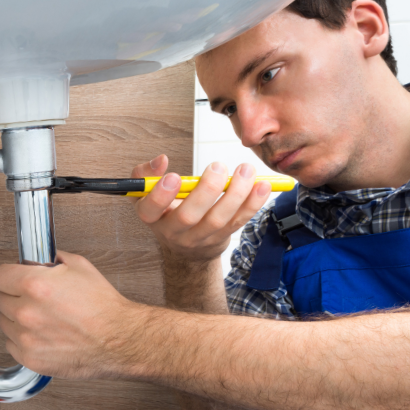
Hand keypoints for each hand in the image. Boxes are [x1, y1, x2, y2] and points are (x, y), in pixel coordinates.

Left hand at [0, 251, 138, 378]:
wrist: (118, 340)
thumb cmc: (103, 308)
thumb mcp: (80, 267)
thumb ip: (53, 259)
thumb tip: (40, 259)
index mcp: (35, 285)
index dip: (7, 275)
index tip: (11, 278)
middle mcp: (26, 312)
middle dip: (14, 296)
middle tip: (34, 298)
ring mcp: (26, 337)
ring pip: (5, 323)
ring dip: (17, 319)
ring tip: (42, 318)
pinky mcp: (31, 358)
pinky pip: (12, 345)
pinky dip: (23, 340)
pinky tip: (42, 334)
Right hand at [132, 154, 271, 261]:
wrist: (186, 249)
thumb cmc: (167, 212)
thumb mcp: (147, 195)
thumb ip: (146, 174)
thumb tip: (161, 160)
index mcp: (152, 217)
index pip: (150, 210)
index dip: (161, 195)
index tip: (174, 177)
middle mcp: (174, 232)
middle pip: (188, 216)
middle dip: (206, 190)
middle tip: (218, 167)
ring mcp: (199, 238)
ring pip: (218, 220)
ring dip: (235, 194)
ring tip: (246, 170)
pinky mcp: (221, 238)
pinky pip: (238, 221)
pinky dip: (252, 203)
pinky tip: (262, 186)